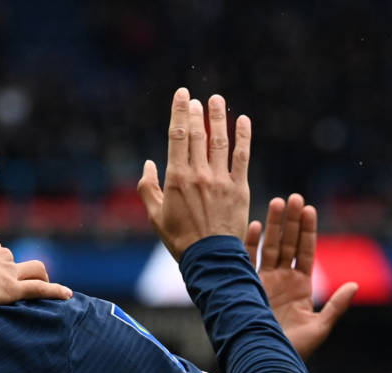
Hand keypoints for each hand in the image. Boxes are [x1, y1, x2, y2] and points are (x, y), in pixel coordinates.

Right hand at [0, 236, 72, 306]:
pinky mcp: (10, 289)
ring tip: (45, 288)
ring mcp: (7, 270)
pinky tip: (67, 295)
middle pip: (14, 263)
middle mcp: (0, 253)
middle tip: (8, 287)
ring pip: (34, 270)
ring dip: (41, 277)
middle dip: (14, 273)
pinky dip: (55, 291)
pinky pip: (40, 289)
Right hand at [138, 89, 251, 259]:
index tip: (181, 95)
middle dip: (195, 113)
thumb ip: (148, 188)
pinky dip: (243, 136)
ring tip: (216, 100)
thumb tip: (148, 164)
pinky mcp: (239, 188)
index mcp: (176, 178)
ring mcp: (221, 180)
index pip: (177, 137)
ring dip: (218, 118)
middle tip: (196, 99)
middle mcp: (199, 174)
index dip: (178, 113)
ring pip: (219, 141)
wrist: (209, 257)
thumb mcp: (155, 216)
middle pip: (197, 134)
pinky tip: (243, 120)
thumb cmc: (179, 238)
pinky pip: (242, 157)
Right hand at [246, 194, 357, 359]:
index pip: (305, 251)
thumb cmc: (293, 350)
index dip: (307, 230)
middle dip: (291, 220)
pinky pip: (247, 260)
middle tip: (294, 197)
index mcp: (301, 286)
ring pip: (269, 247)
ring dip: (273, 225)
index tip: (309, 209)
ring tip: (277, 202)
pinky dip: (250, 243)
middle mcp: (282, 279)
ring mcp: (263, 281)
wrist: (264, 360)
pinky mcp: (246, 286)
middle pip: (288, 243)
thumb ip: (336, 306)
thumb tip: (354, 285)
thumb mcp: (320, 328)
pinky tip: (255, 225)